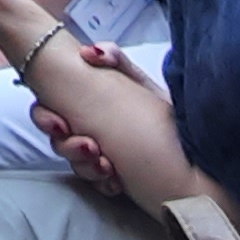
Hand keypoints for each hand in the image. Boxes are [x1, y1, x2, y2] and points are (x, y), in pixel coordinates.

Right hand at [28, 44, 150, 193]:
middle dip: (68, 147)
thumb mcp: (138, 78)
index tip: (60, 124)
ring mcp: (99, 157)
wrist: (193, 144)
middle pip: (58, 142)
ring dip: (88, 167)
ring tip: (108, 167)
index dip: (45, 119)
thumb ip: (115, 57)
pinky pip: (97, 186)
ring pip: (76, 166)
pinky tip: (117, 181)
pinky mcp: (114, 178)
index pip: (49, 111)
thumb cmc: (161, 107)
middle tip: (90, 147)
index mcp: (86, 107)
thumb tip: (90, 52)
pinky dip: (105, 185)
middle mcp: (87, 131)